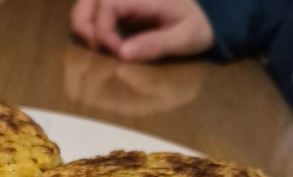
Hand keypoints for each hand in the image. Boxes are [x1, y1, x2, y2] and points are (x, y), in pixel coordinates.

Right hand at [70, 0, 214, 61]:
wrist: (209, 16)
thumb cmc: (198, 26)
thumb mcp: (184, 38)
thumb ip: (155, 44)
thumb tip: (121, 54)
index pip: (108, 4)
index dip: (105, 32)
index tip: (118, 54)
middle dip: (84, 26)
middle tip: (96, 51)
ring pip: (86, 3)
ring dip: (83, 26)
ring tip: (97, 48)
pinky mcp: (121, 5)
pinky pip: (94, 10)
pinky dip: (90, 26)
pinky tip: (101, 44)